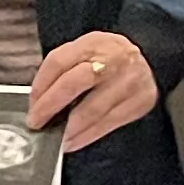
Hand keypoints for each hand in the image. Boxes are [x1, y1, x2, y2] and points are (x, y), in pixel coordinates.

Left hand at [24, 29, 161, 148]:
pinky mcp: (139, 102)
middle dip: (50, 106)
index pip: (59, 61)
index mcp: (93, 43)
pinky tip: (74, 141)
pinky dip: (88, 135)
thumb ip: (65, 69)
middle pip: (74, 83)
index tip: (32, 103)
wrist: (151, 59)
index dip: (41, 85)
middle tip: (37, 121)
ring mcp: (128, 82)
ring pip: (92, 109)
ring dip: (69, 128)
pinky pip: (109, 123)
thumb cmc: (110, 58)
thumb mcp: (87, 50)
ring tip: (56, 138)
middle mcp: (112, 60)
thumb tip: (39, 101)